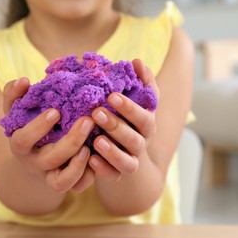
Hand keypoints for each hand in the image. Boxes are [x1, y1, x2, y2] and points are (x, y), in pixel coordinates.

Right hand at [3, 77, 94, 192]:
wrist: (32, 156)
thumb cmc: (27, 125)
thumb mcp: (17, 109)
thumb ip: (14, 94)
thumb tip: (23, 80)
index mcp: (20, 144)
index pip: (24, 139)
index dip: (38, 127)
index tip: (56, 111)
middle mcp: (34, 162)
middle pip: (50, 159)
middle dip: (70, 142)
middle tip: (88, 121)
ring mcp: (49, 175)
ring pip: (61, 182)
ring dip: (77, 166)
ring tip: (91, 147)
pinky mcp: (65, 183)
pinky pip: (76, 187)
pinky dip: (87, 177)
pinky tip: (97, 157)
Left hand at [89, 59, 159, 180]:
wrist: (126, 149)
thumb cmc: (128, 117)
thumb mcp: (135, 99)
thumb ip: (140, 81)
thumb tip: (137, 61)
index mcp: (146, 123)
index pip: (144, 115)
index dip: (130, 107)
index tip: (111, 96)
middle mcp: (142, 142)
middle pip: (135, 139)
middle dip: (117, 126)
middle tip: (97, 113)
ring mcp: (131, 160)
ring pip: (128, 161)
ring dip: (113, 152)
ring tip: (96, 140)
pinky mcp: (118, 173)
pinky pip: (114, 175)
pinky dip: (104, 169)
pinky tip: (91, 159)